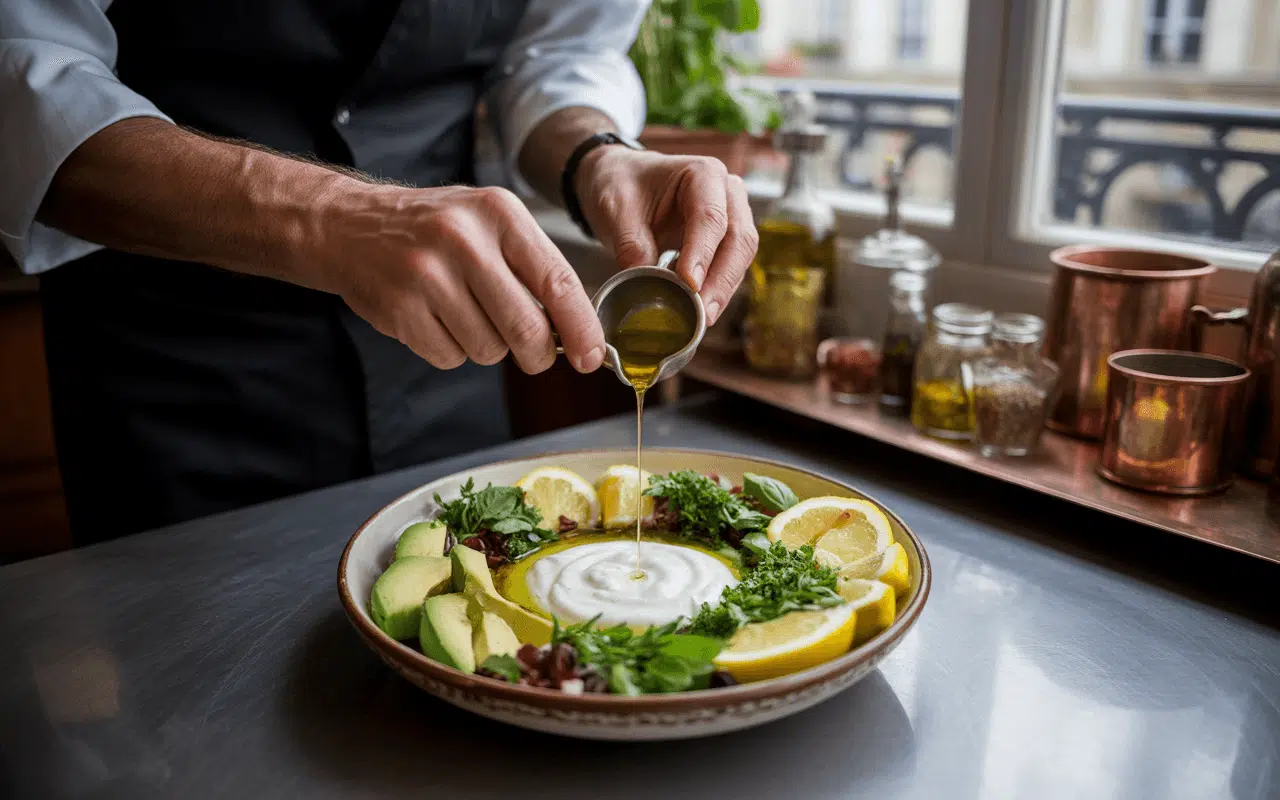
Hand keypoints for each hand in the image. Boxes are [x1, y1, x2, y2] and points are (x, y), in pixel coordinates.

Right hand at [317, 183, 603, 373]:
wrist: (349, 225)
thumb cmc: (435, 229)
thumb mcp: (489, 223)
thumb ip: (532, 267)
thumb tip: (576, 330)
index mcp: (499, 214)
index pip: (556, 281)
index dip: (580, 327)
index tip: (592, 356)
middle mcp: (464, 240)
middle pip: (525, 328)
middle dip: (536, 354)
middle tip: (533, 354)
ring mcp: (428, 275)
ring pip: (488, 349)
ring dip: (486, 347)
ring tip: (463, 313)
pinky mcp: (400, 308)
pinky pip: (450, 358)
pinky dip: (451, 350)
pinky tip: (434, 319)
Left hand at [575, 147, 757, 324]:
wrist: (621, 181)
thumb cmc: (621, 184)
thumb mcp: (615, 208)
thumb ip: (631, 243)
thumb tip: (645, 282)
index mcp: (703, 174)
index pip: (710, 217)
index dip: (702, 253)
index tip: (689, 284)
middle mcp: (727, 193)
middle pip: (738, 239)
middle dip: (721, 279)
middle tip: (703, 312)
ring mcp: (732, 217)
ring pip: (741, 257)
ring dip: (724, 289)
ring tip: (703, 319)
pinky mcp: (725, 242)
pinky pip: (730, 268)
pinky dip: (718, 290)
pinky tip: (701, 311)